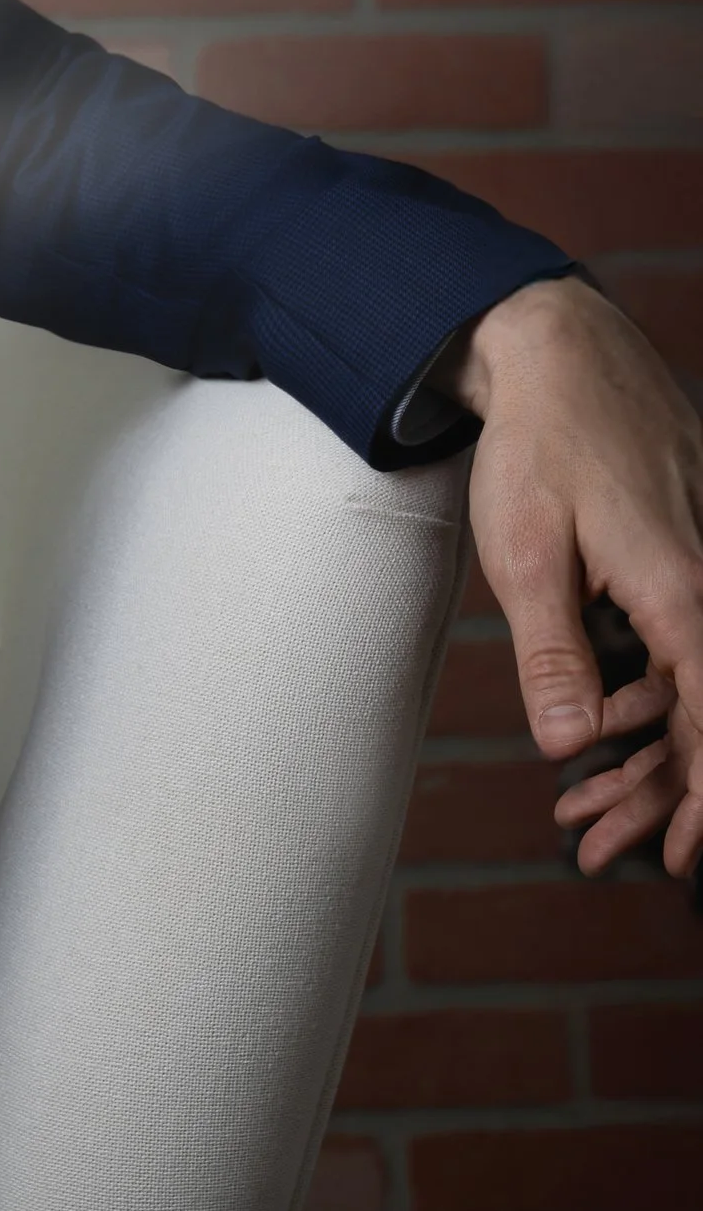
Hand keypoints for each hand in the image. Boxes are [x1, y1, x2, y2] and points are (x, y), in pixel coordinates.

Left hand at [450, 277, 702, 876]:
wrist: (561, 354)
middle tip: (613, 852)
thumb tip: (565, 744)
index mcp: (682, 590)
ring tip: (589, 813)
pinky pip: (686, 642)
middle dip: (666, 790)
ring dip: (652, 747)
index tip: (689, 856)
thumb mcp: (525, 555)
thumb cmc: (539, 448)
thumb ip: (552, 654)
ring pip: (694, 680)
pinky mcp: (691, 552)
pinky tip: (608, 724)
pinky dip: (651, 695)